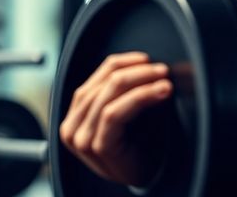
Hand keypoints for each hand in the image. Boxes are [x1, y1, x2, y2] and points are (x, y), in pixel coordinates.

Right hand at [58, 52, 172, 186]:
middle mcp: (72, 126)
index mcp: (77, 116)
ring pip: (108, 94)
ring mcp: (82, 138)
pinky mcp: (97, 146)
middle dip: (137, 71)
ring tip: (164, 79)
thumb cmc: (139, 147)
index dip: (123, 63)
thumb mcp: (128, 113)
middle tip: (162, 70)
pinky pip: (115, 113)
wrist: (145, 178)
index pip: (96, 77)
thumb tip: (143, 62)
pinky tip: (160, 92)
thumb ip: (124, 91)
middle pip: (103, 83)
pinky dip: (140, 97)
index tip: (147, 59)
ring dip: (141, 81)